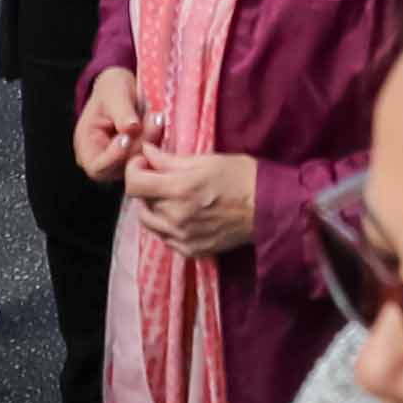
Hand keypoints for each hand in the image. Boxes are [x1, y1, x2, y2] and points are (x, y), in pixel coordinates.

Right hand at [72, 67, 148, 185]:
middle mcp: (103, 160)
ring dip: (152, 141)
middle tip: (155, 118)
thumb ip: (122, 111)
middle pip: (122, 166)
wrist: (122, 89)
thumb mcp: (114, 93)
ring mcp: (121, 161)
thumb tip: (131, 127)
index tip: (127, 136)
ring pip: (139, 162)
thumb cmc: (112, 89)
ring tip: (157, 116)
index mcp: (86, 147)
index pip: (97, 166)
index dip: (114, 156)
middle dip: (140, 143)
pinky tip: (159, 122)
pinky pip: (149, 156)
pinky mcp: (138, 157)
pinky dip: (156, 140)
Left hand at [125, 145, 260, 255]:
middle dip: (145, 186)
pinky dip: (166, 224)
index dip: (133, 169)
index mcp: (179, 188)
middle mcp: (176, 216)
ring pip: (149, 222)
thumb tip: (146, 152)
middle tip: (160, 177)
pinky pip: (165, 237)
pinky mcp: (190, 250)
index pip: (134, 184)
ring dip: (153, 206)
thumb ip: (170, 159)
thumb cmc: (241, 176)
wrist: (268, 209)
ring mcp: (182, 237)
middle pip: (140, 202)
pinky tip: (182, 214)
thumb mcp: (206, 160)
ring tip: (171, 196)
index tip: (144, 162)